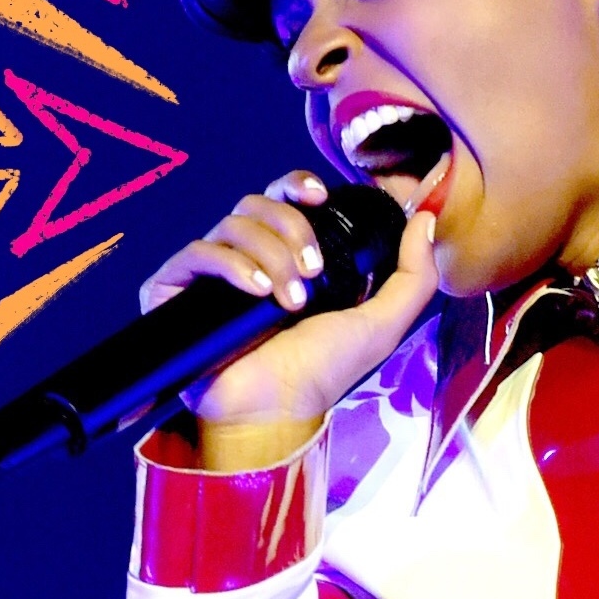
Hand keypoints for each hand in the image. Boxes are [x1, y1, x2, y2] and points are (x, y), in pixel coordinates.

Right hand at [137, 170, 440, 455]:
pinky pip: (197, 251)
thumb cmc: (322, 374)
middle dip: (292, 229)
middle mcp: (245, 258)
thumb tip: (426, 219)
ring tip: (289, 300)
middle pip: (259, 203)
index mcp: (287, 256)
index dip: (297, 185)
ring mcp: (208, 274)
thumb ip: (414, 274)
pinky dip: (231, 264)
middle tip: (313, 272)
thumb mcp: (382, 323)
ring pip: (233, 224)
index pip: (282, 197)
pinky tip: (256, 292)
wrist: (275, 412)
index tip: (320, 197)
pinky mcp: (173, 290)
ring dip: (271, 255)